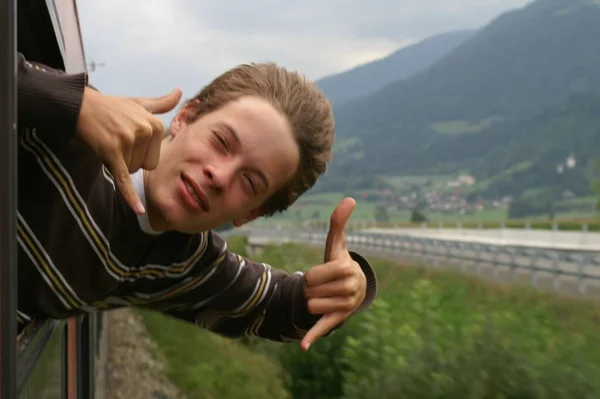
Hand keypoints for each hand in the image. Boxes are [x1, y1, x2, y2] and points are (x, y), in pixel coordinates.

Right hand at [76, 87, 181, 213]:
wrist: (80, 105)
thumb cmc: (111, 108)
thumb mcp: (138, 104)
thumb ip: (161, 103)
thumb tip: (180, 91)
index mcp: (156, 124)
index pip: (154, 159)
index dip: (138, 153)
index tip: (126, 136)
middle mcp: (146, 131)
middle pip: (144, 167)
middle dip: (129, 159)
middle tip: (116, 140)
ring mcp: (130, 141)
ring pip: (131, 170)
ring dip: (117, 162)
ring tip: (108, 141)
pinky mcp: (113, 151)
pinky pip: (124, 179)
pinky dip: (129, 196)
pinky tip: (139, 211)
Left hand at [301, 197, 365, 350]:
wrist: (353, 289)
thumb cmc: (339, 263)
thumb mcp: (337, 244)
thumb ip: (339, 222)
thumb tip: (350, 199)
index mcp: (346, 270)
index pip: (313, 276)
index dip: (311, 275)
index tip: (320, 275)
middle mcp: (348, 290)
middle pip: (309, 291)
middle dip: (310, 288)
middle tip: (322, 286)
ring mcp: (343, 307)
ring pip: (309, 306)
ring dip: (310, 301)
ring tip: (323, 297)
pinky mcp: (336, 321)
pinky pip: (322, 328)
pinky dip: (312, 337)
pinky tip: (303, 346)